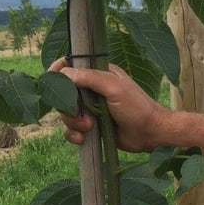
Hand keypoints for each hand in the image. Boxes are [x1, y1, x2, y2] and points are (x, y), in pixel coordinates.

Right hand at [48, 58, 167, 152]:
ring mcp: (90, 108)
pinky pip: (70, 130)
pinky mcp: (90, 126)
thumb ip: (91, 78)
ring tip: (90, 127)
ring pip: (65, 113)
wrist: (149, 133)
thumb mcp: (115, 88)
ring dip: (73, 122)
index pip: (70, 66)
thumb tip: (63, 72)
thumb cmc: (137, 107)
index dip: (57, 73)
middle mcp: (91, 89)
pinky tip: (84, 138)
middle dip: (67, 107)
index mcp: (99, 73)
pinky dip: (74, 135)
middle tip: (80, 114)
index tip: (53, 84)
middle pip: (63, 94)